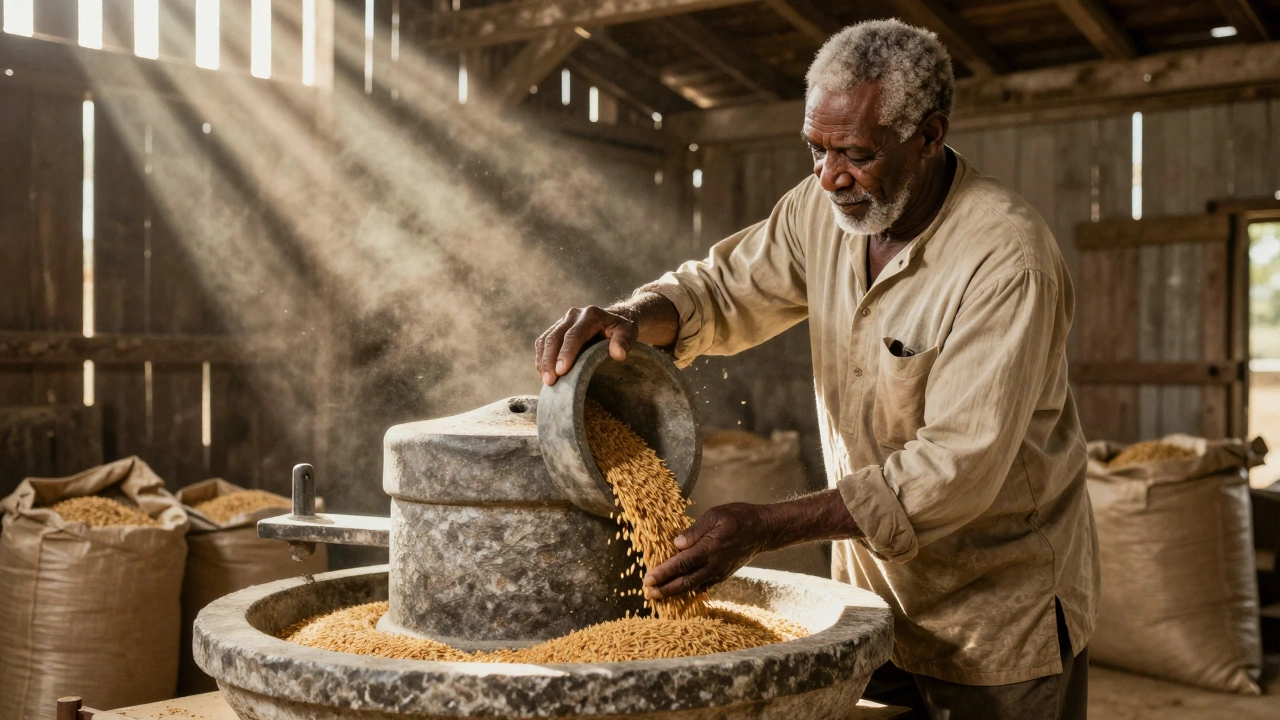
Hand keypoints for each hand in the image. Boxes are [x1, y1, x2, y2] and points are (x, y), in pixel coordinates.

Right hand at [535, 306, 637, 385]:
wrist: (613, 319)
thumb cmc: (621, 329)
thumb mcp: (628, 333)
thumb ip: (624, 341)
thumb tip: (618, 354)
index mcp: (590, 315)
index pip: (574, 335)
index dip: (566, 353)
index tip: (561, 371)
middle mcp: (573, 315)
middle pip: (555, 338)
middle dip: (550, 360)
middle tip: (550, 381)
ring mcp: (562, 321)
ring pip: (545, 340)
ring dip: (543, 361)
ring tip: (545, 380)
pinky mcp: (555, 328)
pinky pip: (542, 342)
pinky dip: (541, 358)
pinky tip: (543, 373)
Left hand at [642, 503, 772, 599]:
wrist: (763, 530)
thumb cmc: (738, 518)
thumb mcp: (714, 516)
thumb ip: (694, 531)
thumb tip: (676, 544)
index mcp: (710, 548)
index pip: (681, 564)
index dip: (663, 573)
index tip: (648, 579)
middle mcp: (714, 564)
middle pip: (685, 582)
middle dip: (664, 589)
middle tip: (647, 594)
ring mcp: (719, 572)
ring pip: (693, 586)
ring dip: (674, 592)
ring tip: (657, 596)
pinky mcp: (722, 575)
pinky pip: (703, 585)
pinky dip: (689, 590)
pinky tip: (677, 591)